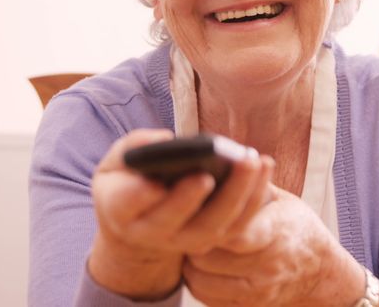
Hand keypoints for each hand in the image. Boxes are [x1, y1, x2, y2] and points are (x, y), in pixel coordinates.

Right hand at [87, 129, 273, 298]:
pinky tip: (263, 166)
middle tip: (207, 174)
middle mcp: (152, 232)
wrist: (138, 223)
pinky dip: (254, 197)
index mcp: (120, 210)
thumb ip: (133, 148)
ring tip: (249, 160)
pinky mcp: (212, 238)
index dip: (139, 196)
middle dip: (190, 198)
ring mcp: (184, 240)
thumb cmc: (127, 181)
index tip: (154, 184)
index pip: (127, 205)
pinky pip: (238, 224)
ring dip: (236, 195)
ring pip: (213, 227)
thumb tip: (165, 140)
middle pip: (174, 221)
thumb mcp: (115, 163)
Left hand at [182, 186, 359, 306]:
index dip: (209, 218)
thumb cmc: (297, 229)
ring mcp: (257, 291)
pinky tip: (202, 264)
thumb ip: (252, 188)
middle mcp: (267, 266)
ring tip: (192, 243)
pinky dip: (198, 280)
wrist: (321, 273)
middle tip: (185, 222)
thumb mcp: (283, 200)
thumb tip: (218, 164)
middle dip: (192, 238)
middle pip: (208, 256)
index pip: (235, 230)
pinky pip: (207, 298)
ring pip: (201, 279)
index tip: (196, 204)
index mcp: (277, 232)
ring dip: (191, 262)